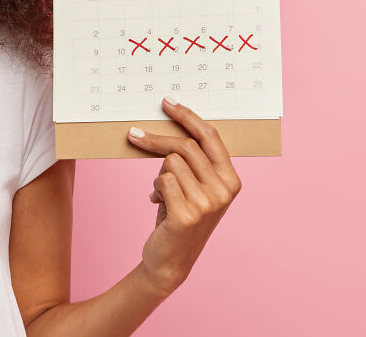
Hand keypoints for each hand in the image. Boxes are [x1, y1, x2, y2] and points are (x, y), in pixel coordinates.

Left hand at [126, 96, 242, 295]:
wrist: (170, 262)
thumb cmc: (180, 218)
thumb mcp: (196, 187)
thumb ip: (195, 162)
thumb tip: (171, 124)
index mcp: (231, 180)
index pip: (210, 137)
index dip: (187, 116)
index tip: (167, 103)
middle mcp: (224, 191)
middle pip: (185, 146)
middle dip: (156, 139)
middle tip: (134, 134)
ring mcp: (207, 203)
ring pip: (170, 163)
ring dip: (159, 176)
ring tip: (163, 195)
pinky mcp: (187, 214)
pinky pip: (162, 180)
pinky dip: (155, 189)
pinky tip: (158, 204)